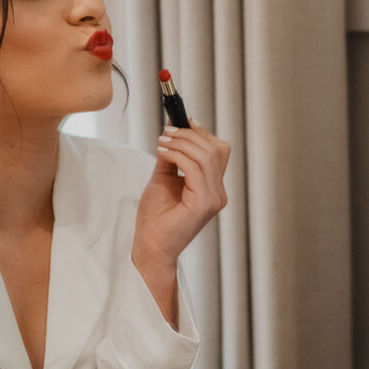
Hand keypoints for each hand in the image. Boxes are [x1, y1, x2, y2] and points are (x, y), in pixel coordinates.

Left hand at [131, 119, 229, 325]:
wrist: (149, 247)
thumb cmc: (155, 218)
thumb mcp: (164, 178)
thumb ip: (172, 156)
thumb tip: (172, 129)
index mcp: (213, 187)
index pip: (218, 151)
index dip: (201, 133)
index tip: (181, 121)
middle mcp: (218, 193)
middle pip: (216, 149)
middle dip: (190, 134)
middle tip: (166, 132)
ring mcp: (214, 199)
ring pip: (206, 156)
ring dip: (181, 142)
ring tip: (161, 141)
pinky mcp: (204, 203)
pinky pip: (195, 168)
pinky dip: (178, 155)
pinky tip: (163, 152)